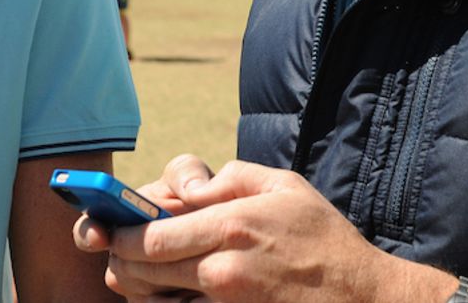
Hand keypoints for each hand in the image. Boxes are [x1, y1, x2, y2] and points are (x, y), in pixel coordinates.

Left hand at [80, 157, 438, 302]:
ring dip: (134, 283)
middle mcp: (221, 270)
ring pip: (150, 299)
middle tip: (112, 244)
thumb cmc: (321, 237)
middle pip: (140, 268)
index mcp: (231, 225)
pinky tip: (168, 288)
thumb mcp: (282, 185)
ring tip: (136, 267)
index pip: (150, 232)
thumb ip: (228, 177)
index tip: (106, 224)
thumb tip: (188, 187)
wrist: (361, 298)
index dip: (118, 229)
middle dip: (118, 255)